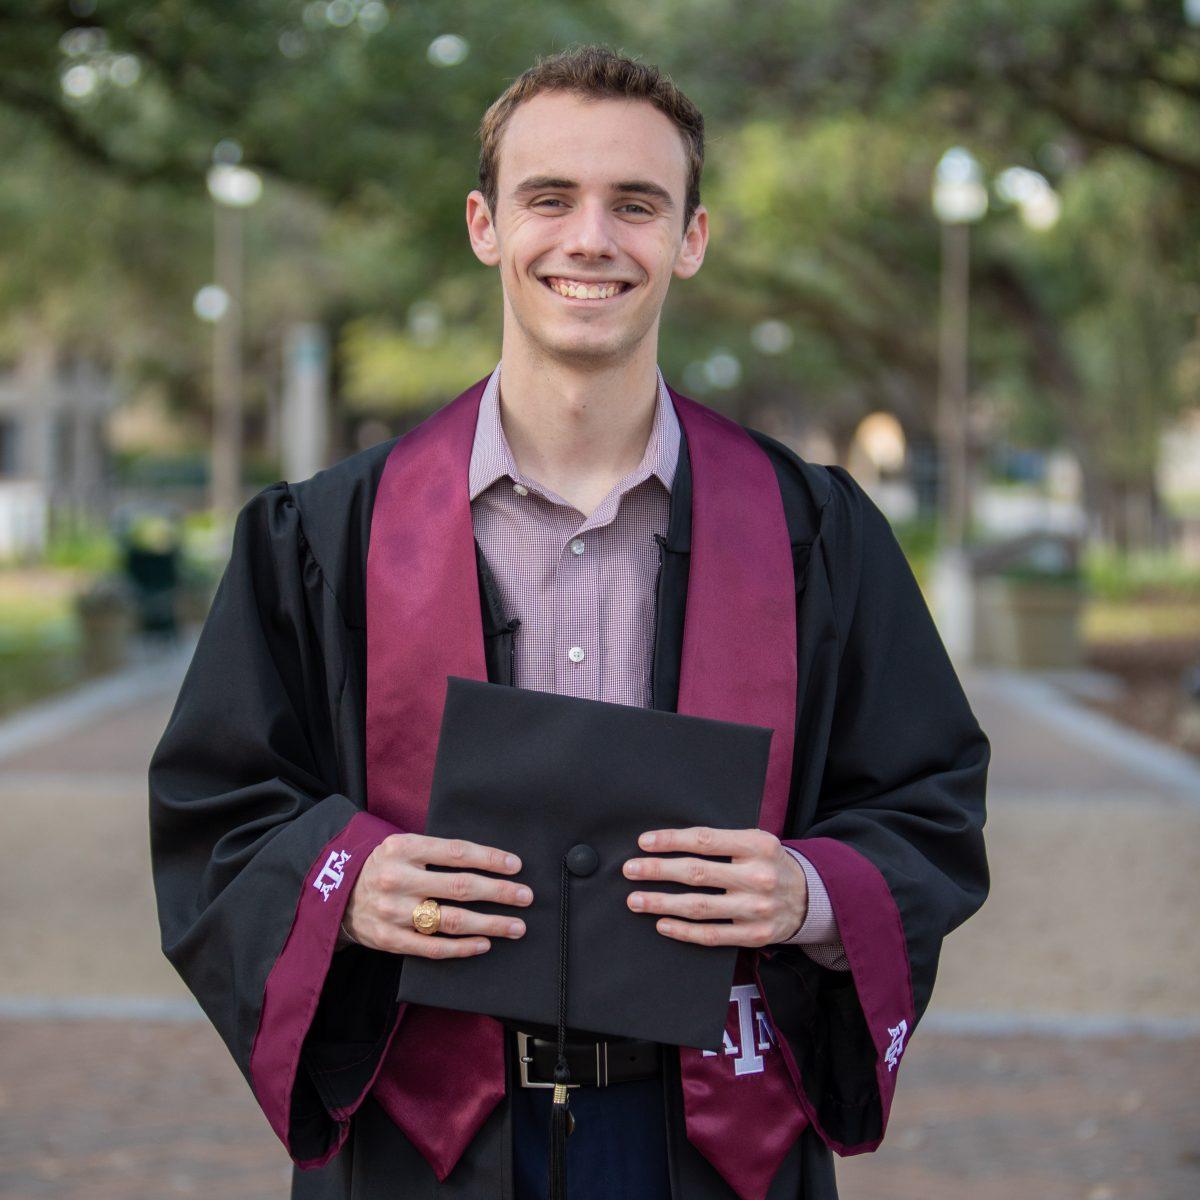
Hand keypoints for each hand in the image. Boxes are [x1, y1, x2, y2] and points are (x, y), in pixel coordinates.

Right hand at [342, 834, 532, 957]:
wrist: (334, 895)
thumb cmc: (383, 866)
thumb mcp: (402, 846)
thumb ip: (436, 852)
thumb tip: (488, 860)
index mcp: (403, 848)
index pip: (456, 852)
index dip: (489, 858)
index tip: (516, 865)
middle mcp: (398, 879)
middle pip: (460, 886)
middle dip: (499, 892)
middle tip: (526, 896)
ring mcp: (393, 911)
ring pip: (451, 920)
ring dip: (489, 924)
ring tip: (515, 925)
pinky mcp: (389, 940)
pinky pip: (433, 947)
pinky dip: (462, 947)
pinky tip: (484, 944)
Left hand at [623, 827, 807, 947]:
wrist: (810, 898)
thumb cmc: (770, 864)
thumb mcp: (755, 841)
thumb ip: (722, 840)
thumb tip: (669, 843)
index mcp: (757, 845)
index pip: (706, 840)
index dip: (671, 841)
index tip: (644, 842)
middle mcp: (757, 877)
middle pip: (697, 873)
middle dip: (657, 871)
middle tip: (630, 870)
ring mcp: (756, 909)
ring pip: (699, 907)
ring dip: (662, 903)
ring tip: (636, 899)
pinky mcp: (754, 935)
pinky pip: (711, 935)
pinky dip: (683, 931)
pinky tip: (661, 924)